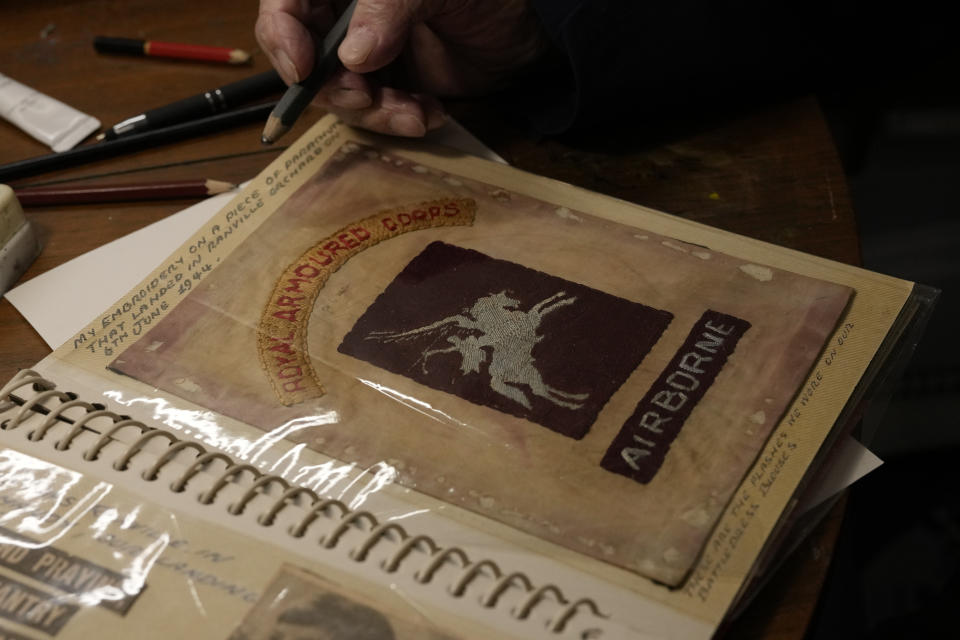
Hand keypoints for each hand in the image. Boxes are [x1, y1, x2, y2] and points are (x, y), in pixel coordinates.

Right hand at [255, 0, 548, 136]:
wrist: (527, 32)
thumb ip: (390, 8)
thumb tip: (353, 55)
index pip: (286, 5)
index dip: (281, 36)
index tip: (304, 71)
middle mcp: (344, 15)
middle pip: (304, 59)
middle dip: (338, 89)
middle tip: (370, 99)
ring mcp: (364, 53)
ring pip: (339, 95)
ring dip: (375, 112)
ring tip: (417, 111)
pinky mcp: (388, 86)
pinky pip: (373, 114)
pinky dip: (398, 121)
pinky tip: (431, 113)